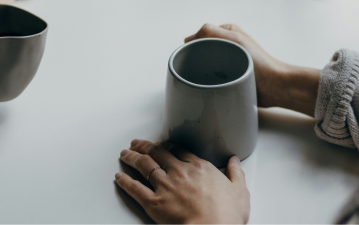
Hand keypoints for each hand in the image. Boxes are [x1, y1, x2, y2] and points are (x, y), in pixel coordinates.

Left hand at [116, 139, 249, 224]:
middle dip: (145, 146)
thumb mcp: (240, 191)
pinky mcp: (153, 202)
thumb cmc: (226, 215)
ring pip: (144, 166)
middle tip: (137, 143)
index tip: (162, 144)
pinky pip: (135, 188)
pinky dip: (125, 181)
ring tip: (125, 153)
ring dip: (132, 158)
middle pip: (158, 153)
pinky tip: (119, 177)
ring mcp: (165, 186)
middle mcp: (179, 172)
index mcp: (199, 168)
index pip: (179, 150)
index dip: (168, 145)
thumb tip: (234, 161)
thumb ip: (236, 173)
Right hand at [185, 24, 319, 116]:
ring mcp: (228, 62)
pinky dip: (209, 81)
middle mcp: (228, 46)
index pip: (201, 35)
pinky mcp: (230, 77)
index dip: (193, 45)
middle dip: (196, 59)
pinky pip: (213, 78)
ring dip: (202, 72)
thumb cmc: (259, 62)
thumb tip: (189, 39)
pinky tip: (208, 86)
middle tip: (195, 70)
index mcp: (228, 33)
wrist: (275, 86)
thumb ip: (211, 32)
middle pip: (202, 51)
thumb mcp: (235, 40)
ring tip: (203, 79)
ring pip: (205, 65)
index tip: (190, 56)